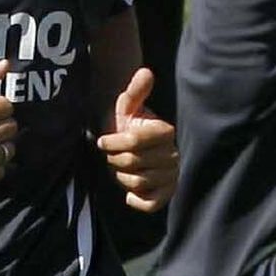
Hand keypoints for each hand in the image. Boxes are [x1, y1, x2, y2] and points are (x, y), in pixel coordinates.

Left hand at [97, 67, 178, 212]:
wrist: (135, 148)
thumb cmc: (130, 124)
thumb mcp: (128, 106)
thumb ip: (136, 91)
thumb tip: (145, 72)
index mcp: (165, 132)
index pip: (133, 142)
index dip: (112, 143)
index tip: (102, 141)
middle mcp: (173, 154)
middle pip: (133, 163)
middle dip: (116, 160)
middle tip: (114, 155)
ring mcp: (172, 175)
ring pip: (138, 182)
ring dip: (122, 177)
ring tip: (121, 168)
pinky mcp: (168, 193)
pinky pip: (152, 204)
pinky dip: (137, 200)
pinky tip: (130, 193)